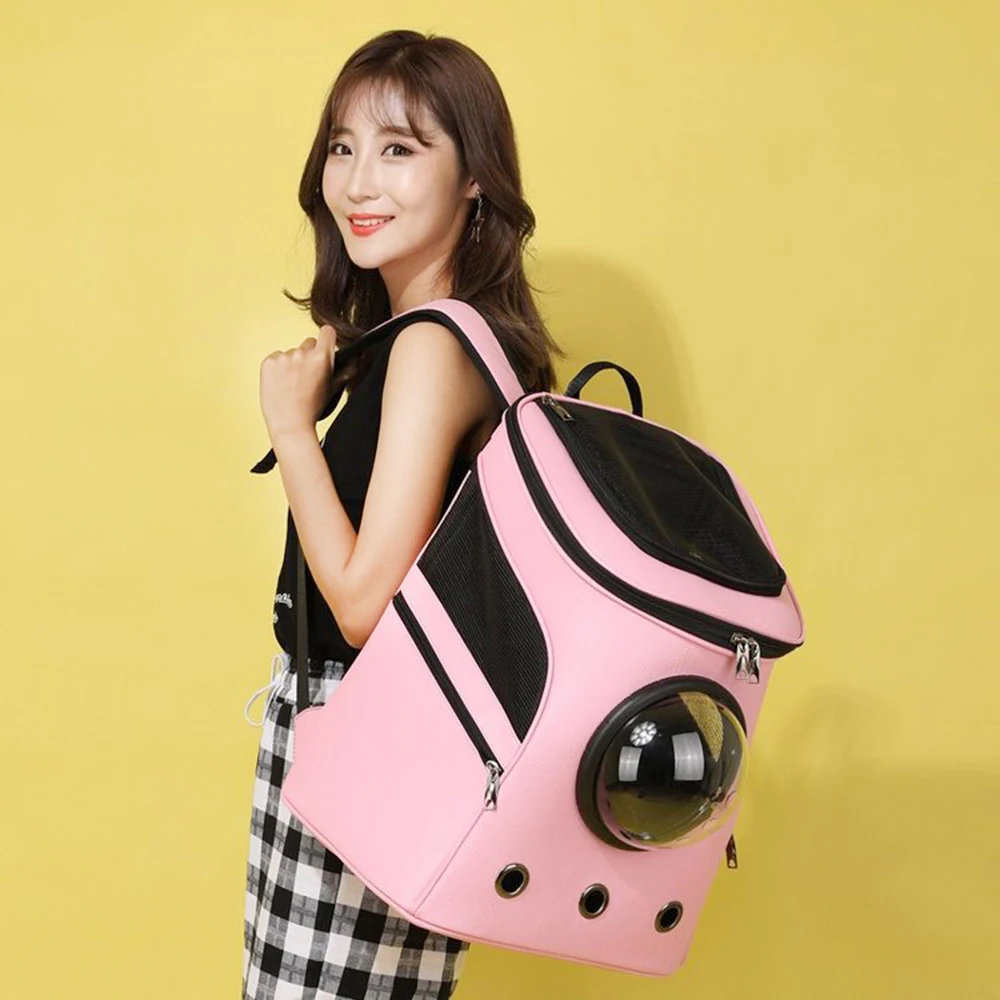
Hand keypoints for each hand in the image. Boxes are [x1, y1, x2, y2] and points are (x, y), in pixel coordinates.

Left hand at [259, 324, 337, 440]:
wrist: (289, 424)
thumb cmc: (311, 409)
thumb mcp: (334, 389)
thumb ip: (347, 370)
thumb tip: (355, 357)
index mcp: (321, 358)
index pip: (327, 332)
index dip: (327, 339)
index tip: (325, 347)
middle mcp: (302, 354)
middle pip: (309, 343)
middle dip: (310, 355)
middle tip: (308, 375)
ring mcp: (283, 358)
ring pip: (292, 352)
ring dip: (293, 363)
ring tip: (293, 383)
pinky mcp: (268, 362)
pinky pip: (276, 357)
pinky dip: (278, 367)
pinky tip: (281, 382)